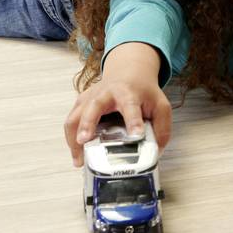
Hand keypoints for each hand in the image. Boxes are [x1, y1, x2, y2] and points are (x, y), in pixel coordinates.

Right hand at [64, 43, 172, 165]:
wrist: (128, 72)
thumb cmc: (142, 91)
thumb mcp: (160, 106)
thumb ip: (162, 129)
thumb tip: (155, 152)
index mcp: (129, 93)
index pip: (131, 107)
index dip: (133, 122)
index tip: (136, 135)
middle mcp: (106, 93)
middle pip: (93, 107)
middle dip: (88, 123)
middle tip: (85, 140)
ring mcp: (90, 98)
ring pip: (76, 116)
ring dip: (74, 138)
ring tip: (79, 160)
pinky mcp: (81, 103)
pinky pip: (71, 122)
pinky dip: (71, 139)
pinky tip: (78, 155)